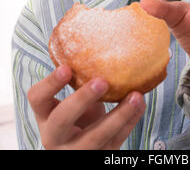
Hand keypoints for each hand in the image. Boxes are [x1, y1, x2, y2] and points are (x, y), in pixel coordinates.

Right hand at [27, 65, 144, 149]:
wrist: (83, 148)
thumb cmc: (78, 117)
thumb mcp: (72, 102)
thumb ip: (80, 82)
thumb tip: (104, 46)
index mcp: (45, 116)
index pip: (37, 99)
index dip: (50, 84)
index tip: (67, 67)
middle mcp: (55, 136)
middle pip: (62, 120)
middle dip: (81, 99)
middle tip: (102, 82)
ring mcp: (76, 151)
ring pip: (95, 136)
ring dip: (118, 115)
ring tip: (136, 96)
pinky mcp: (99, 157)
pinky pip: (117, 140)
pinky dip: (131, 121)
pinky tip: (140, 104)